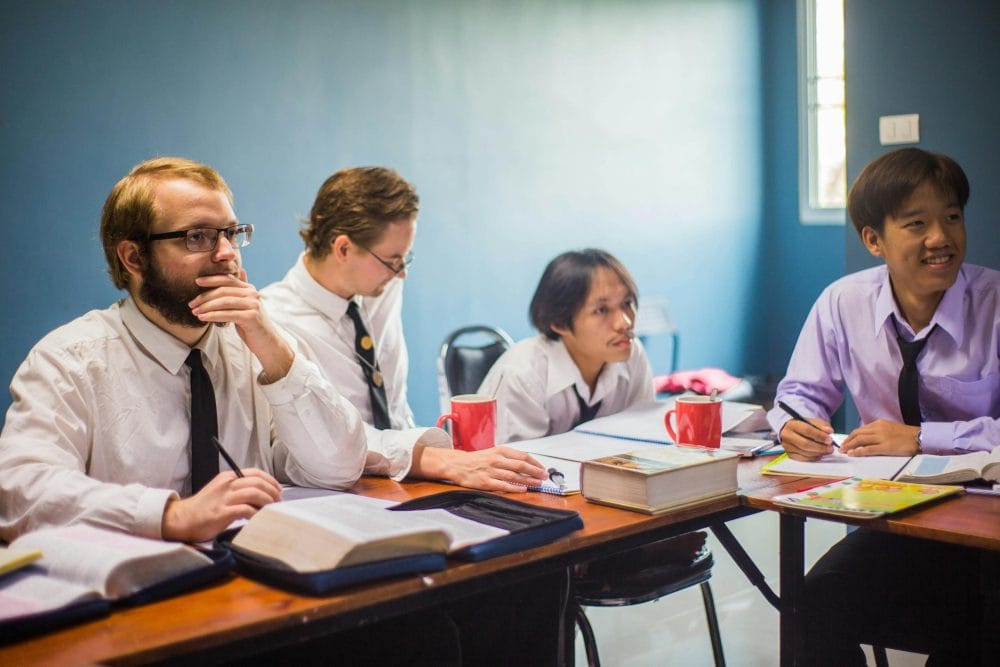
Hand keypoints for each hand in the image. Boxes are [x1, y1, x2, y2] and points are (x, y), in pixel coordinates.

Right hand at [161, 468, 281, 541]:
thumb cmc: (203, 509)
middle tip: (277, 502)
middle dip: (272, 492)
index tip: (278, 490)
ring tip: (271, 510)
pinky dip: (256, 514)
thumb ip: (238, 490)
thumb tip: (261, 495)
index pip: (255, 473)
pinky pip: (245, 510)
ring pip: (254, 493)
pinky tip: (258, 518)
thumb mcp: (221, 492)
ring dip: (267, 502)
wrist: (181, 520)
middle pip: (258, 482)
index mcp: (227, 477)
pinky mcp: (221, 513)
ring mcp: (223, 498)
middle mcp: (226, 485)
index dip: (270, 481)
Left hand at [189, 269, 293, 381]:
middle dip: (204, 296)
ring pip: (224, 302)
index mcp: (250, 289)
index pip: (228, 279)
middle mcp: (253, 294)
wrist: (267, 343)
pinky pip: (227, 314)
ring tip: (195, 312)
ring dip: (206, 306)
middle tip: (191, 304)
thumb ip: (240, 291)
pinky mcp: (251, 317)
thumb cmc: (252, 326)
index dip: (211, 279)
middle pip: (223, 290)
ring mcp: (253, 305)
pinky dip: (213, 315)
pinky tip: (203, 318)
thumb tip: (240, 272)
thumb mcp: (245, 306)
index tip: (196, 281)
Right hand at [413, 446, 548, 492]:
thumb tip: (528, 464)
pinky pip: (502, 485)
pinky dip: (514, 487)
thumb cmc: (477, 459)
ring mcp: (490, 470)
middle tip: (544, 477)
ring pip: (514, 475)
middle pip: (521, 465)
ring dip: (528, 480)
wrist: (457, 464)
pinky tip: (523, 489)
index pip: (523, 456)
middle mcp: (496, 459)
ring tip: (538, 484)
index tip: (544, 469)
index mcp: (500, 450)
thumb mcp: (493, 453)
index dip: (536, 463)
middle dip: (536, 472)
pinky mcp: (485, 482)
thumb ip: (509, 458)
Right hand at [779, 417, 834, 460]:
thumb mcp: (811, 421)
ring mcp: (787, 446)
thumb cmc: (802, 426)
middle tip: (830, 448)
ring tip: (827, 450)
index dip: (820, 436)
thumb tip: (829, 431)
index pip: (807, 431)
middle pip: (805, 444)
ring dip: (819, 453)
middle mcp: (787, 436)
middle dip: (820, 447)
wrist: (789, 431)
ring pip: (805, 453)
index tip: (830, 439)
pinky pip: (804, 458)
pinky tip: (820, 454)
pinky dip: (814, 457)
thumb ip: (821, 425)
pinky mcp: (789, 454)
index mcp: (792, 425)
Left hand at [841, 420, 919, 456]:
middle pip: (857, 433)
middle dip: (847, 441)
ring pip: (860, 440)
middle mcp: (878, 428)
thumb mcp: (889, 429)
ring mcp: (882, 437)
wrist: (920, 438)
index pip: (860, 429)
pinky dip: (859, 451)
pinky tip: (853, 454)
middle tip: (841, 448)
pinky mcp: (886, 446)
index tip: (845, 442)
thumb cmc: (906, 435)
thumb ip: (877, 432)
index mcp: (879, 423)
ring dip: (850, 446)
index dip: (851, 436)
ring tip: (844, 451)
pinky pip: (868, 449)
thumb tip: (865, 439)